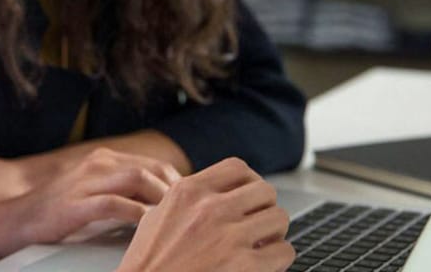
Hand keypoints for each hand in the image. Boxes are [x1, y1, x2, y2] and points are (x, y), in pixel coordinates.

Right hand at [5, 147, 182, 246]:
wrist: (15, 220)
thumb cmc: (58, 211)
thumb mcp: (93, 191)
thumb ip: (121, 190)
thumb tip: (159, 202)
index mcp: (105, 160)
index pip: (154, 164)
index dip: (177, 183)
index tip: (192, 202)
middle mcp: (98, 164)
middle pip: (151, 169)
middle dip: (174, 190)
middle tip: (190, 212)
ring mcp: (85, 182)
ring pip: (136, 180)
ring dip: (160, 198)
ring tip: (175, 217)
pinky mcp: (75, 204)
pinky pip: (113, 204)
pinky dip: (135, 213)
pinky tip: (148, 225)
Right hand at [117, 158, 294, 271]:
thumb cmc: (146, 264)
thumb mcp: (156, 217)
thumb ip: (185, 201)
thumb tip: (211, 195)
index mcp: (189, 192)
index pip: (237, 168)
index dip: (250, 182)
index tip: (250, 197)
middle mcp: (211, 209)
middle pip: (264, 191)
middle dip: (264, 208)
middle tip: (258, 223)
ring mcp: (229, 237)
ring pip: (279, 218)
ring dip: (274, 232)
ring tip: (263, 244)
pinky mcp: (244, 266)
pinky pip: (283, 251)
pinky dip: (278, 258)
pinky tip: (265, 264)